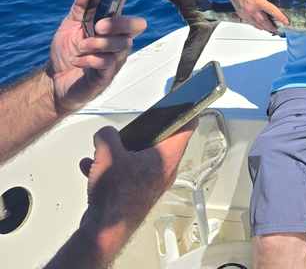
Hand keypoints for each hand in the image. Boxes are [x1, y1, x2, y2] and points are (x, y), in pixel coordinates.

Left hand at [47, 0, 147, 115]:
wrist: (55, 81)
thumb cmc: (66, 51)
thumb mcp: (70, 24)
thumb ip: (82, 5)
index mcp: (109, 24)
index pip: (123, 5)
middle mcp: (117, 39)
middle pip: (136, 25)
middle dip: (120, 23)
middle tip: (99, 26)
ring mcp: (115, 57)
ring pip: (122, 45)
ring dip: (99, 43)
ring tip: (81, 47)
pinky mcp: (108, 74)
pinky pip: (108, 63)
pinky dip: (90, 60)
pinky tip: (77, 60)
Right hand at [75, 121, 196, 261]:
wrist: (105, 229)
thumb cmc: (118, 198)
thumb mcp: (110, 154)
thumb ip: (108, 136)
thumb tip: (105, 133)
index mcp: (168, 156)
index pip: (187, 128)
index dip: (187, 112)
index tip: (186, 103)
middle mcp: (164, 170)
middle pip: (160, 142)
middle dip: (143, 133)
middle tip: (135, 126)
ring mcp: (151, 183)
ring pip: (138, 158)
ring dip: (119, 152)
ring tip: (103, 150)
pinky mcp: (136, 193)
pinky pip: (125, 173)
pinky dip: (109, 168)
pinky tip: (92, 167)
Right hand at [223, 0, 287, 33]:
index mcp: (258, 1)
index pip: (273, 11)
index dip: (281, 17)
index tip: (286, 22)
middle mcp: (251, 9)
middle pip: (264, 22)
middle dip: (272, 27)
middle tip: (277, 28)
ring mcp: (245, 12)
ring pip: (257, 24)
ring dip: (264, 28)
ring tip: (270, 29)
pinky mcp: (240, 13)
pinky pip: (250, 22)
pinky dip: (256, 25)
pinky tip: (259, 26)